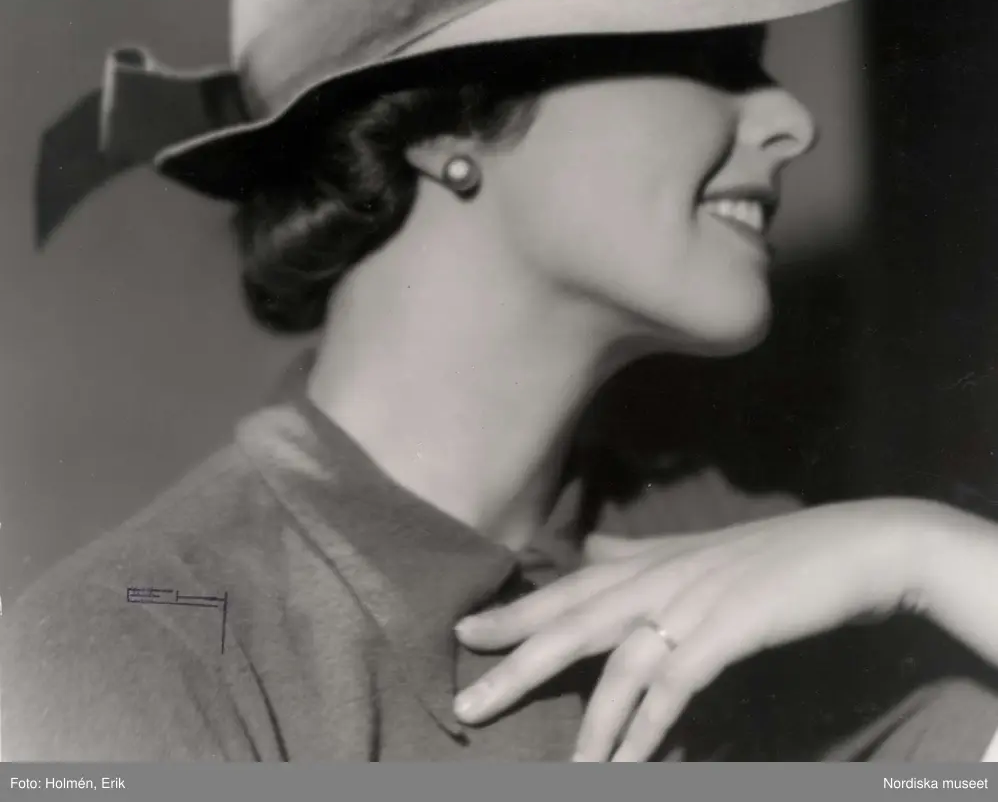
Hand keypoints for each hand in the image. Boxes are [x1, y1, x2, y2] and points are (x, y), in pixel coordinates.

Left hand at [454, 498, 942, 760]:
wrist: (851, 547)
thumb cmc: (772, 553)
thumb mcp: (695, 549)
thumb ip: (637, 554)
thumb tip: (588, 550)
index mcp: (648, 562)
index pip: (567, 589)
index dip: (515, 612)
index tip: (463, 631)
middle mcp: (659, 578)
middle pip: (573, 625)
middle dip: (517, 664)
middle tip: (467, 703)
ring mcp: (692, 603)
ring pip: (620, 667)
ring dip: (589, 725)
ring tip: (562, 771)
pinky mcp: (728, 632)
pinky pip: (677, 687)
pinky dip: (650, 728)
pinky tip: (628, 764)